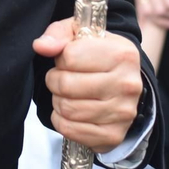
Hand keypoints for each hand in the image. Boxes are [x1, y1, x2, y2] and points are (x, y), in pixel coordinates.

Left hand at [34, 20, 145, 151]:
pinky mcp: (113, 135)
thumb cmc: (98, 56)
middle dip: (55, 81)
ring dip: (58, 101)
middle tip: (61, 78)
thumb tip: (41, 46)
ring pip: (67, 109)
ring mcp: (123, 112)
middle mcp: (127, 84)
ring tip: (67, 94)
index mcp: (122, 53)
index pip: (69, 56)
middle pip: (66, 85)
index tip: (68, 60)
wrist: (122, 83)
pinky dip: (62, 121)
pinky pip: (71, 130)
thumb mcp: (80, 34)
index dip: (61, 58)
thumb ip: (58, 34)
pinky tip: (70, 111)